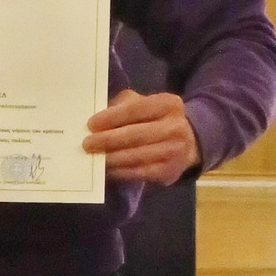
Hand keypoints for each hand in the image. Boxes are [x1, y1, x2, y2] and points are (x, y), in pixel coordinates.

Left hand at [84, 88, 200, 184]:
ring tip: (94, 157)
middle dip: (108, 140)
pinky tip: (107, 169)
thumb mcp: (144, 103)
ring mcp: (175, 151)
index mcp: (169, 104)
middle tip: (87, 144)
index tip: (91, 124)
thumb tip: (96, 121)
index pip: (137, 109)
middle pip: (136, 134)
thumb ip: (123, 106)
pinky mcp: (170, 171)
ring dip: (112, 158)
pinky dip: (121, 171)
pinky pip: (140, 172)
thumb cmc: (156, 119)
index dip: (112, 117)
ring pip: (137, 156)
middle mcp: (175, 127)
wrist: (189, 142)